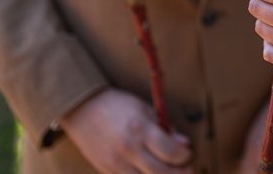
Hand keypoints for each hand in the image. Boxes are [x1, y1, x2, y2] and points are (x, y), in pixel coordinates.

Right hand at [62, 88, 192, 173]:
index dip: (185, 156)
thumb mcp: (146, 109)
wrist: (83, 110)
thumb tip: (185, 144)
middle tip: (188, 170)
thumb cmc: (119, 106)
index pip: (171, 152)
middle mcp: (129, 149)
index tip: (188, 154)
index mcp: (141, 129)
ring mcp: (116, 163)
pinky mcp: (107, 171)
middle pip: (161, 173)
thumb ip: (166, 128)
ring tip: (170, 173)